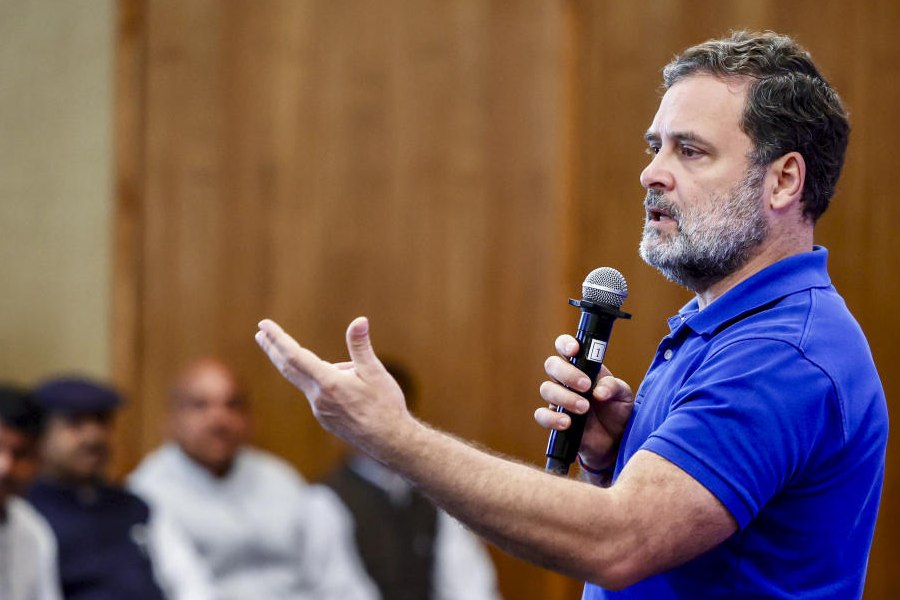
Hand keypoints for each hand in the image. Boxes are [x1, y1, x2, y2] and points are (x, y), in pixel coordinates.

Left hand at [254, 317, 409, 450]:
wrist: (389, 441)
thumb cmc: (385, 405)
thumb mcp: (376, 372)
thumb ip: (361, 346)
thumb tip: (359, 320)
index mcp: (328, 383)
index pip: (294, 356)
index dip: (278, 339)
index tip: (264, 326)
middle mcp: (318, 397)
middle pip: (288, 368)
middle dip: (273, 349)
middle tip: (260, 334)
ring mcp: (319, 410)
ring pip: (311, 380)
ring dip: (322, 371)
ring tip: (356, 374)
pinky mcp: (325, 418)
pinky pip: (318, 393)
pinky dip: (327, 382)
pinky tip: (352, 388)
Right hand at [534, 334, 633, 469]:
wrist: (615, 441)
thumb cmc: (617, 411)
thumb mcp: (624, 396)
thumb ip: (614, 388)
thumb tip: (599, 391)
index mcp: (582, 367)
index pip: (566, 348)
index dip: (565, 344)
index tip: (574, 351)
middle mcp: (566, 380)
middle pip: (552, 365)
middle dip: (567, 374)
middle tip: (586, 386)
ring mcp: (558, 399)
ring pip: (547, 389)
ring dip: (565, 397)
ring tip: (584, 408)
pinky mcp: (554, 420)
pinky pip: (542, 415)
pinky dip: (552, 418)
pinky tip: (567, 423)